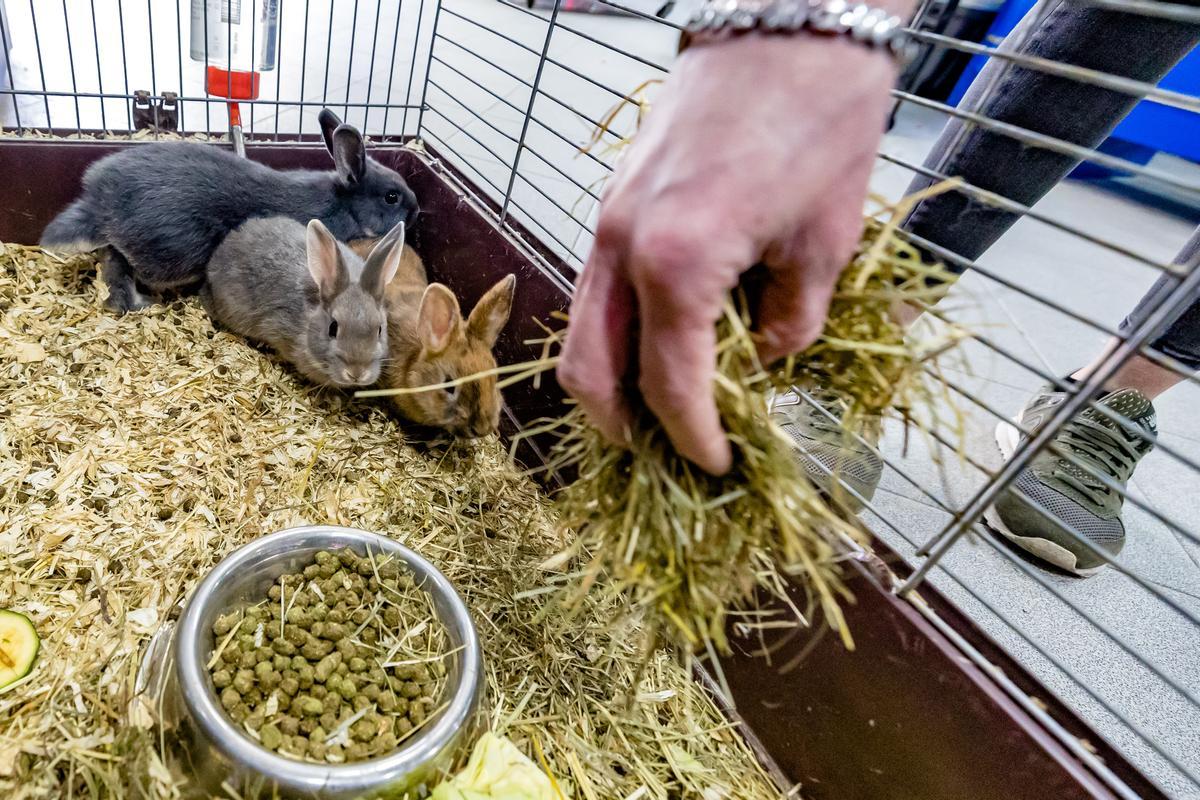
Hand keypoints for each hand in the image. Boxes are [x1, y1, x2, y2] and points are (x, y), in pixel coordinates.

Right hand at [557, 34, 897, 474]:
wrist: (786, 19)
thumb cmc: (819, 119)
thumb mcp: (825, 242)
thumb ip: (788, 323)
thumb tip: (758, 360)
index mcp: (677, 264)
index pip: (670, 386)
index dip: (694, 439)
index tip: (718, 465)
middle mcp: (622, 247)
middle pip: (588, 370)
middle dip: (621, 426)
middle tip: (661, 453)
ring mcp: (608, 220)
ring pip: (582, 327)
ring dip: (611, 379)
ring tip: (657, 405)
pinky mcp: (614, 199)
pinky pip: (597, 286)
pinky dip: (617, 328)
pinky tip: (661, 335)